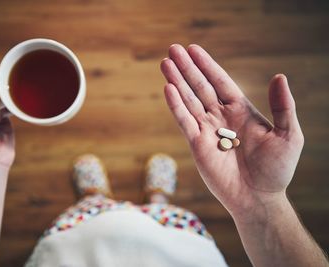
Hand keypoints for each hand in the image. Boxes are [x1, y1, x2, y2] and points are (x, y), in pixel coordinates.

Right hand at [161, 44, 303, 219]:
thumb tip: (279, 76)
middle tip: (173, 49)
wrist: (258, 198)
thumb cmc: (276, 169)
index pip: (220, 81)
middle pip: (200, 86)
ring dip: (177, 81)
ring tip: (165, 63)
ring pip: (188, 100)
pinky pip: (184, 121)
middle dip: (187, 68)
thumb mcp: (288, 135)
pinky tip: (168, 88)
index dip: (207, 65)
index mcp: (240, 110)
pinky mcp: (196, 144)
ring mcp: (207, 130)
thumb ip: (283, 106)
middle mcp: (220, 117)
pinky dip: (176, 105)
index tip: (193, 49)